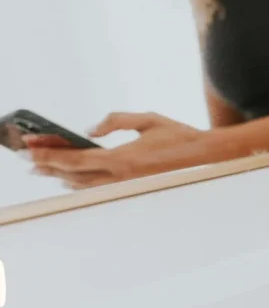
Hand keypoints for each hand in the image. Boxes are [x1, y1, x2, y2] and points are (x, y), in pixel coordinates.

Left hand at [24, 112, 208, 189]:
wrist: (202, 157)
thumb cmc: (178, 136)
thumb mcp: (148, 120)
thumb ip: (116, 121)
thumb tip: (91, 130)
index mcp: (123, 159)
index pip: (76, 159)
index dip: (50, 156)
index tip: (30, 150)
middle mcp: (120, 177)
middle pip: (73, 175)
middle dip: (48, 166)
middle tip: (27, 158)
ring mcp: (124, 185)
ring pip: (83, 184)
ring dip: (60, 175)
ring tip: (42, 168)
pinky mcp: (130, 187)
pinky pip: (96, 187)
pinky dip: (78, 181)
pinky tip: (70, 177)